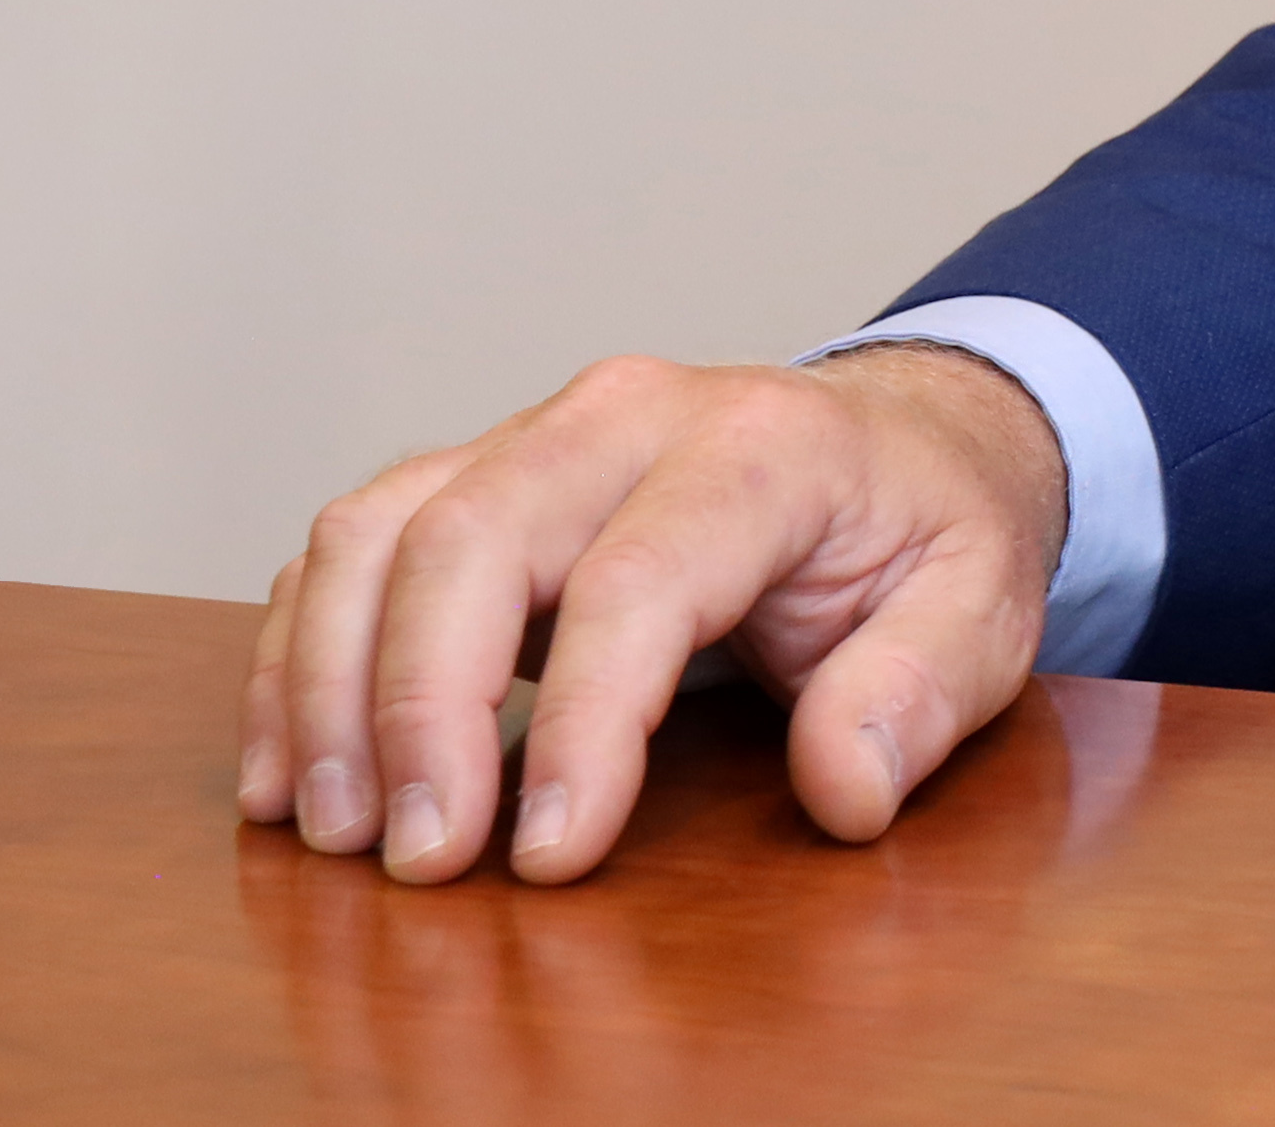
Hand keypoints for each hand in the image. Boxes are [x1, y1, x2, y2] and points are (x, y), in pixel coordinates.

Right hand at [237, 343, 1069, 884]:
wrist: (902, 442)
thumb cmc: (926, 530)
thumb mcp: (980, 608)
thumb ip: (920, 691)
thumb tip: (844, 784)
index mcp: (763, 446)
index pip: (640, 579)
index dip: (583, 725)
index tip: (548, 856)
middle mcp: (631, 414)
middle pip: (475, 535)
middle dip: (421, 706)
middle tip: (420, 861)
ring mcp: (539, 433)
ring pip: (379, 527)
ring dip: (331, 682)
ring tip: (338, 831)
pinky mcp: (478, 474)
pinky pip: (350, 543)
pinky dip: (301, 653)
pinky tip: (294, 771)